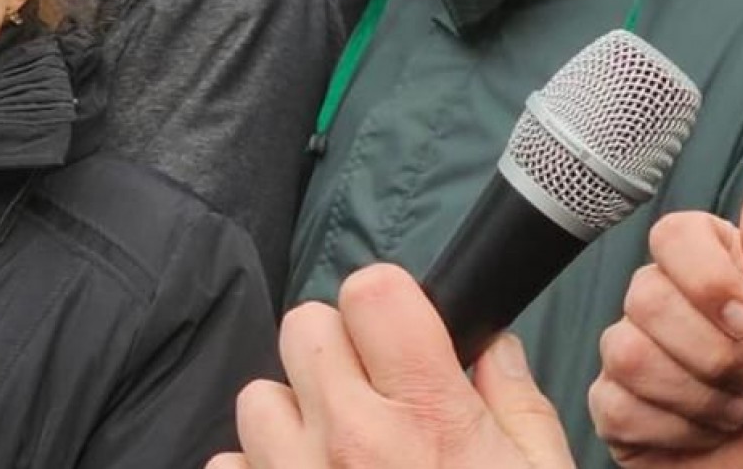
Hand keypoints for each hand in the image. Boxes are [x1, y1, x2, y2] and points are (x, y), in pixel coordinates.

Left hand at [207, 264, 575, 468]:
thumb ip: (512, 399)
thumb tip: (490, 346)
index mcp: (429, 414)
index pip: (373, 291)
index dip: (391, 308)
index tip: (405, 335)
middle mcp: (352, 439)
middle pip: (305, 327)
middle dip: (340, 351)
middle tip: (375, 395)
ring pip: (259, 398)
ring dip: (296, 417)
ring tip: (340, 457)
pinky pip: (230, 468)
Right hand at [589, 170, 742, 468]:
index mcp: (711, 264)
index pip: (671, 234)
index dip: (705, 277)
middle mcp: (663, 302)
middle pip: (643, 295)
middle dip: (712, 351)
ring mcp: (633, 354)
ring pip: (626, 352)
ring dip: (699, 394)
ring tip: (736, 408)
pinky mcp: (617, 411)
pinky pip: (617, 407)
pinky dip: (676, 430)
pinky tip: (706, 435)